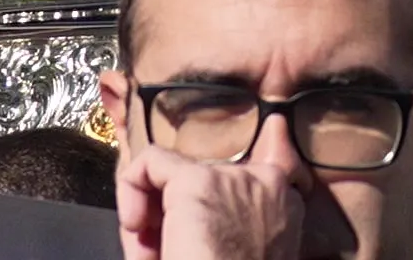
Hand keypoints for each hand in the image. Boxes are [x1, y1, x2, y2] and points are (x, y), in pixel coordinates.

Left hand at [118, 142, 315, 259]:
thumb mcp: (236, 246)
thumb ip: (217, 223)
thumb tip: (169, 209)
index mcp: (281, 204)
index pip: (231, 190)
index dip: (199, 219)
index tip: (185, 247)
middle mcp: (265, 182)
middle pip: (201, 181)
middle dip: (174, 217)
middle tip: (164, 256)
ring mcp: (233, 177)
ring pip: (175, 173)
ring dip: (154, 214)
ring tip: (152, 253)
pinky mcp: (198, 181)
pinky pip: (151, 162)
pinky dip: (131, 187)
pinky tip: (134, 226)